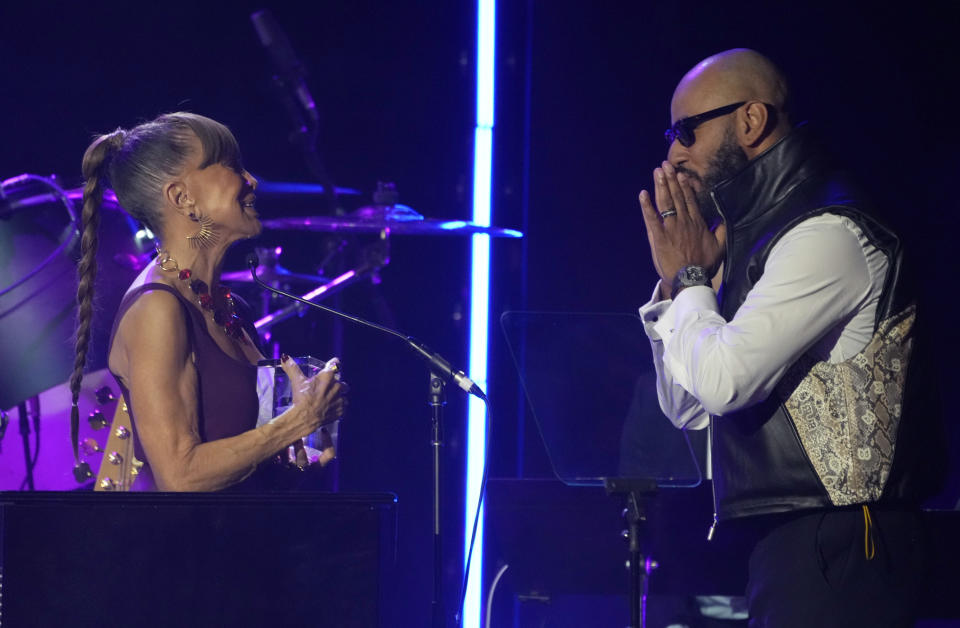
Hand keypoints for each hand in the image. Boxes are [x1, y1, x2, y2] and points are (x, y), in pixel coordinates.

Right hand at [279, 355, 347, 437]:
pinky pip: (343, 406)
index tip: (332, 363)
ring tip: (328, 398)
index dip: (333, 363)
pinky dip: (338, 406)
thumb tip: (285, 357)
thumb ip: (292, 368)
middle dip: (335, 383)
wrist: (305, 418)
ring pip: (343, 394)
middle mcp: (337, 386)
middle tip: (326, 386)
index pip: (335, 364)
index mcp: (328, 376)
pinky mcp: (341, 410)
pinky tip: (330, 407)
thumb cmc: (302, 398)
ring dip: (338, 395)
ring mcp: (340, 399)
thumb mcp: (297, 381)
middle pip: (340, 381)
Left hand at [638, 161, 724, 296]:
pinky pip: (652, 218)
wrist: (691, 278)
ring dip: (661, 186)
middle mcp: (684, 221)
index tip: (681, 174)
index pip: (690, 200)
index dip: (684, 186)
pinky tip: (642, 194)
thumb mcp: (720, 247)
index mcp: (697, 223)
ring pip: (666, 203)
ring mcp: (671, 228)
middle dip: (671, 179)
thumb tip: (726, 218)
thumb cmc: (704, 265)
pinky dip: (646, 206)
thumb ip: (722, 230)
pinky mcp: (658, 237)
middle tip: (665, 165)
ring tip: (657, 172)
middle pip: (677, 196)